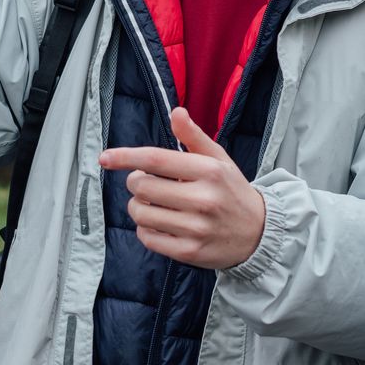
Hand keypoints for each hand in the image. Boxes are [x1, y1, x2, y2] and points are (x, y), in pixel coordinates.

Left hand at [97, 108, 266, 268]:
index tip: (106, 158)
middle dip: (136, 183)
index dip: (126, 157)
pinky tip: (160, 223)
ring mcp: (196, 228)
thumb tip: (176, 112)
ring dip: (138, 207)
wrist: (258, 233)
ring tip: (154, 204)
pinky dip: (146, 229)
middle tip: (147, 183)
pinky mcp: (189, 252)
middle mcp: (203, 199)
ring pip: (141, 214)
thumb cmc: (232, 192)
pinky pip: (148, 238)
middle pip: (142, 187)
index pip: (156, 160)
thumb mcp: (218, 160)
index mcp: (209, 171)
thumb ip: (194, 137)